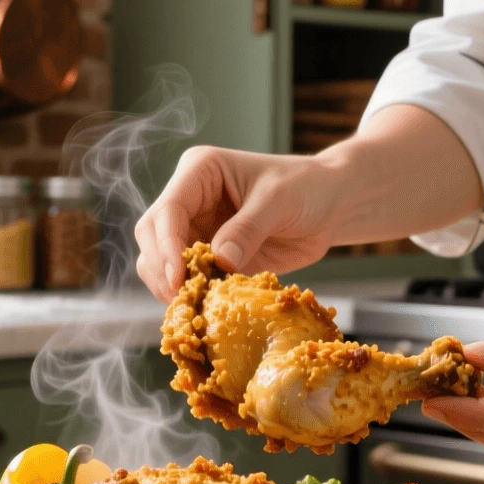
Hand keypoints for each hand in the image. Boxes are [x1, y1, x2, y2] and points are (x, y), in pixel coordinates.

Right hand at [133, 104, 483, 301]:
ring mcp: (196, 228)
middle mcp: (189, 199)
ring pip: (162, 262)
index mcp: (199, 171)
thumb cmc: (307, 187)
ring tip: (194, 310)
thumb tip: (218, 261)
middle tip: (183, 301)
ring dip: (172, 287)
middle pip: (152, 237)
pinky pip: (189, 280)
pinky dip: (192, 296)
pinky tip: (205, 312)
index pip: (168, 211)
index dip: (166, 247)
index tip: (177, 279)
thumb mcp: (279, 201)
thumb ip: (248, 229)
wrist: (331, 204)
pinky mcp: (209, 256)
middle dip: (162, 270)